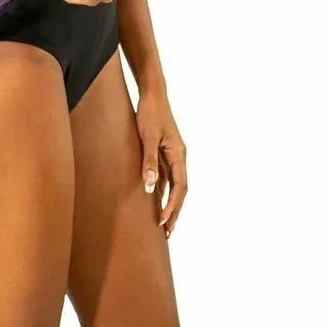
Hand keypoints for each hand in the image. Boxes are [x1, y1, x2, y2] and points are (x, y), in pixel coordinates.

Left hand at [136, 87, 187, 238]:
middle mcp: (179, 157)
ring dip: (169, 204)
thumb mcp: (147, 138)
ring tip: (162, 223)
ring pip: (173, 185)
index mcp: (179, 155)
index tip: (163, 221)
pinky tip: (154, 201)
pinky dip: (162, 191)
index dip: (173, 206)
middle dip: (175, 211)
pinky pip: (165, 177)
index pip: (180, 187)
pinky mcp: (163, 153)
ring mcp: (172, 156)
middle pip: (180, 190)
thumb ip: (149, 162)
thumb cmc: (150, 114)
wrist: (152, 94)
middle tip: (167, 232)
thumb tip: (150, 188)